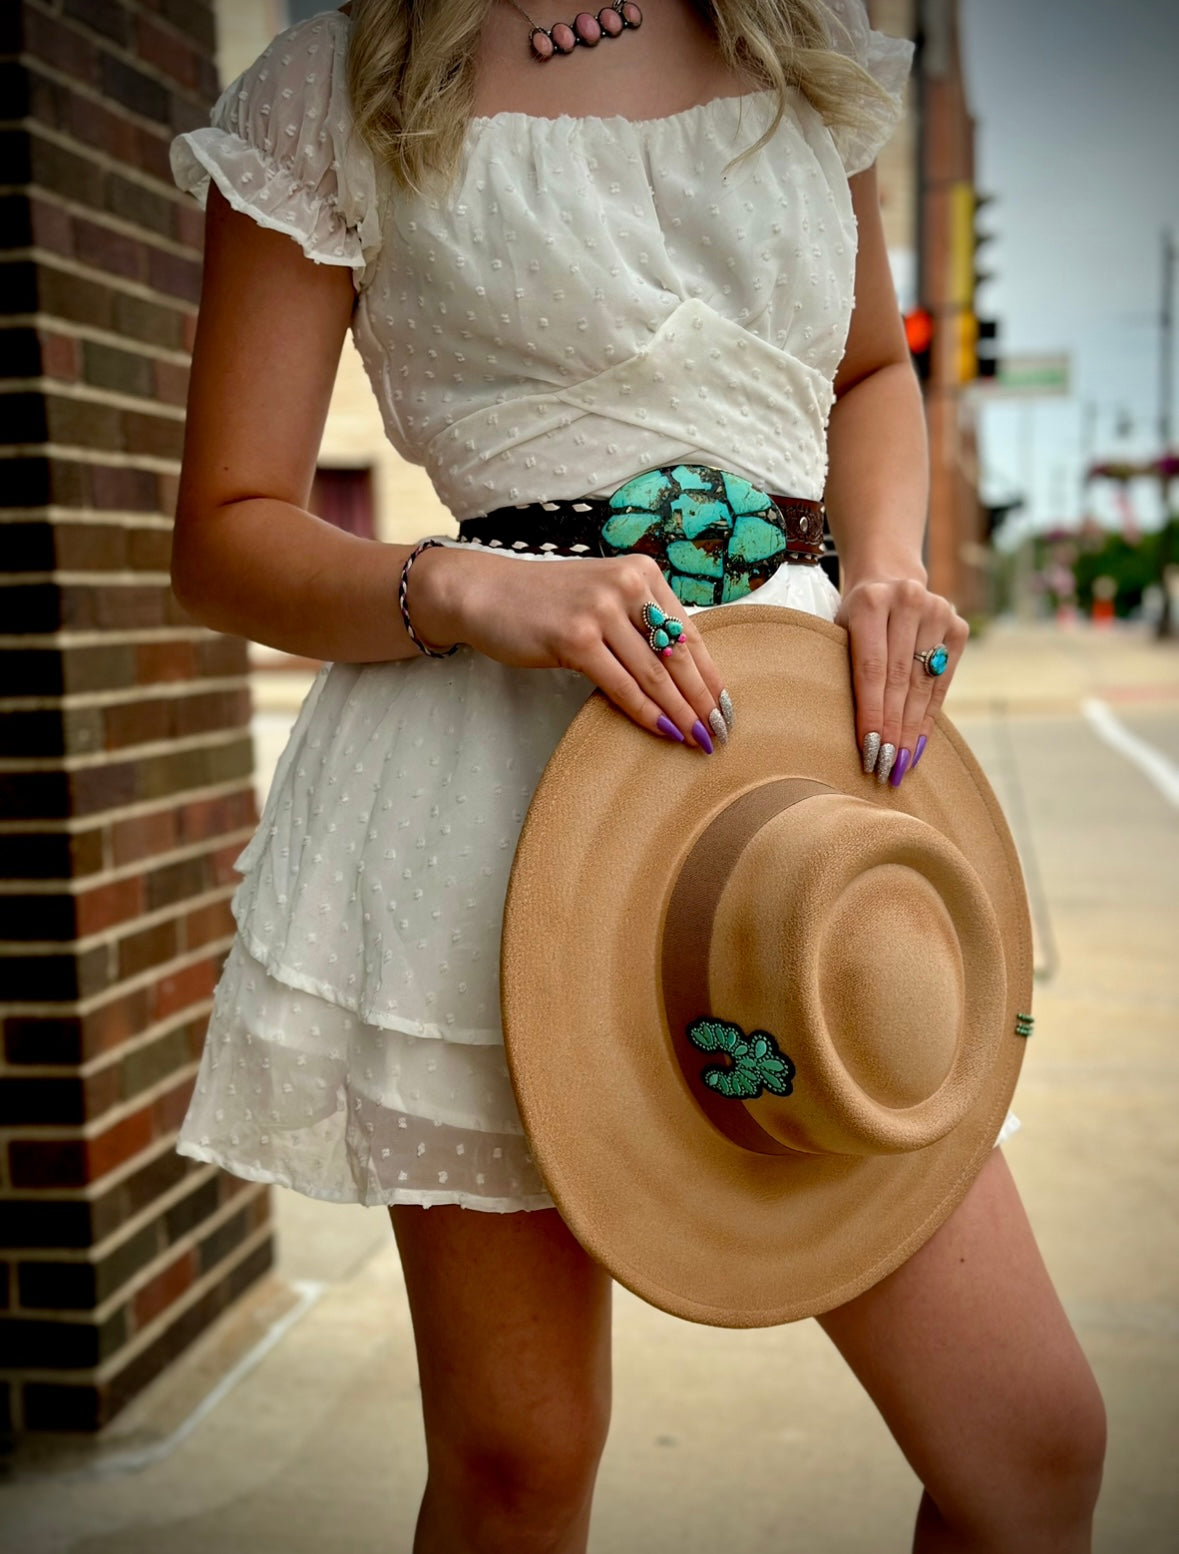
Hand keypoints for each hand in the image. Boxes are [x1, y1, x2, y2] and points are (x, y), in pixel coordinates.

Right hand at [408, 545, 729, 751]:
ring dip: (681, 712)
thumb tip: (682, 671)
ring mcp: (601, 610)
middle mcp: (627, 585)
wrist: (485, 592)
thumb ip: (640, 621)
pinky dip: (646, 713)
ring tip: (698, 739)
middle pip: (678, 653)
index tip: (725, 706)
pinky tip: (664, 731)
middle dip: (703, 699)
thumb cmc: (545, 602)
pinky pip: (621, 685)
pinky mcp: (576, 638)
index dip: (710, 674)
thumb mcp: (602, 597)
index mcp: (643, 573)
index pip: (690, 631)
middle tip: (720, 732)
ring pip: (654, 673)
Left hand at [835, 576, 968, 786]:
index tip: (869, 750)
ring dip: (911, 729)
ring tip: (900, 763)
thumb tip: (856, 734)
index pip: (872, 669)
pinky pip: (942, 682)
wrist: (889, 580)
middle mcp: (908, 601)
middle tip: (885, 767)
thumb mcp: (839, 631)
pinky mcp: (958, 627)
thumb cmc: (854, 620)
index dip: (871, 712)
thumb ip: (845, 669)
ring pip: (922, 685)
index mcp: (870, 601)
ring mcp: (938, 612)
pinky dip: (928, 715)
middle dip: (892, 728)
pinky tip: (917, 743)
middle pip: (899, 680)